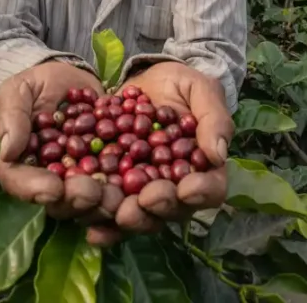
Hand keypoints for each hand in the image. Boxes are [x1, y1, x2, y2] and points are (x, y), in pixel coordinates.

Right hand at [0, 60, 121, 226]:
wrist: (77, 79)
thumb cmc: (40, 83)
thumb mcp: (19, 89)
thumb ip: (12, 116)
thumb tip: (9, 152)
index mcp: (21, 164)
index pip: (19, 183)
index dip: (34, 189)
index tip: (53, 188)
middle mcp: (51, 181)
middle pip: (59, 202)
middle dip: (76, 200)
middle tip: (92, 192)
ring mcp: (82, 181)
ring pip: (92, 204)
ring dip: (105, 203)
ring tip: (119, 194)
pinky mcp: (111, 174)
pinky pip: (121, 187)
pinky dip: (132, 188)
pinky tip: (144, 182)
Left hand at [104, 61, 232, 239]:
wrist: (142, 80)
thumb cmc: (180, 84)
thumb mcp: (201, 90)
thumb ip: (213, 118)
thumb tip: (218, 154)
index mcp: (202, 169)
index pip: (211, 189)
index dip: (201, 192)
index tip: (186, 188)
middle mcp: (175, 189)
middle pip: (172, 210)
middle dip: (157, 208)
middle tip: (143, 200)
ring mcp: (142, 192)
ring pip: (139, 216)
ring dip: (125, 218)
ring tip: (113, 210)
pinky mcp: (113, 187)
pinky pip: (107, 209)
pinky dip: (98, 218)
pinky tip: (88, 226)